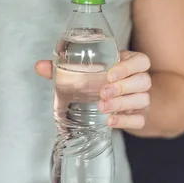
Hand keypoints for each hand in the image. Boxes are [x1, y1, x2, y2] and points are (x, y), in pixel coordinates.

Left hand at [35, 50, 151, 129]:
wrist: (118, 101)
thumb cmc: (99, 80)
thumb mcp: (86, 71)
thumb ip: (62, 68)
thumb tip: (39, 66)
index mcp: (129, 64)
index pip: (141, 61)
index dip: (128, 67)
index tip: (109, 74)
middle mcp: (139, 80)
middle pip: (144, 81)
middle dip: (123, 87)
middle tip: (102, 93)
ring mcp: (142, 100)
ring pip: (143, 100)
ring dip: (122, 104)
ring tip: (102, 107)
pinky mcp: (140, 117)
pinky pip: (140, 120)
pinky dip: (125, 122)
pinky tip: (110, 121)